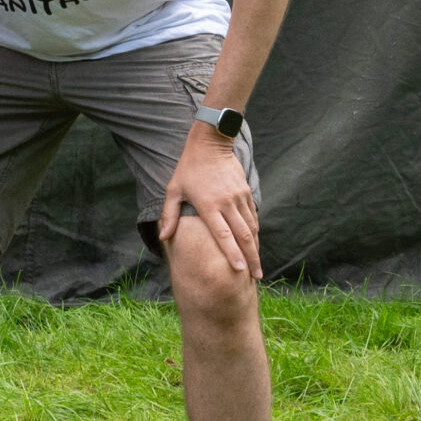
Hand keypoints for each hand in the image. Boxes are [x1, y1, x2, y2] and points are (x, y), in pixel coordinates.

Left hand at [158, 127, 260, 277]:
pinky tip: (255, 244)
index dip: (232, 253)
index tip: (240, 270)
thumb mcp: (173, 190)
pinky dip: (255, 232)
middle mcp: (227, 203)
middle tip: (256, 276)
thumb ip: (169, 215)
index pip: (223, 234)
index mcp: (208, 205)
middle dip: (251, 258)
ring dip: (256, 248)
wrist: (210, 144)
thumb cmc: (188, 169)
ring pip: (252, 227)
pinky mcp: (246, 192)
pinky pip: (253, 216)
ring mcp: (239, 197)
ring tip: (257, 266)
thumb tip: (163, 237)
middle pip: (243, 236)